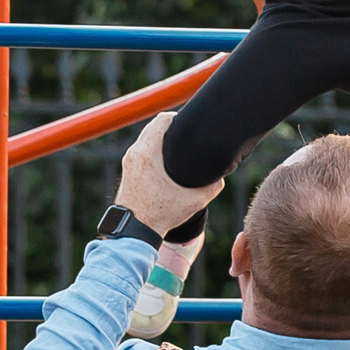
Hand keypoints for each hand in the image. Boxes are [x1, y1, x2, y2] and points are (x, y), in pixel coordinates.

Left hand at [118, 115, 223, 237]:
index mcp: (148, 154)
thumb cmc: (160, 215)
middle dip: (171, 127)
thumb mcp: (193, 201)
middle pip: (153, 126)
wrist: (135, 231)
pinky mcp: (128, 170)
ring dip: (160, 137)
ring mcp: (129, 161)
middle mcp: (135, 154)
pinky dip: (153, 147)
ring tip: (178, 145)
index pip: (162, 120)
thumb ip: (212, 187)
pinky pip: (141, 149)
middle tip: (187, 134)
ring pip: (146, 137)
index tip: (190, 124)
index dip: (178, 118)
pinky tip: (165, 157)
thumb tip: (221, 177)